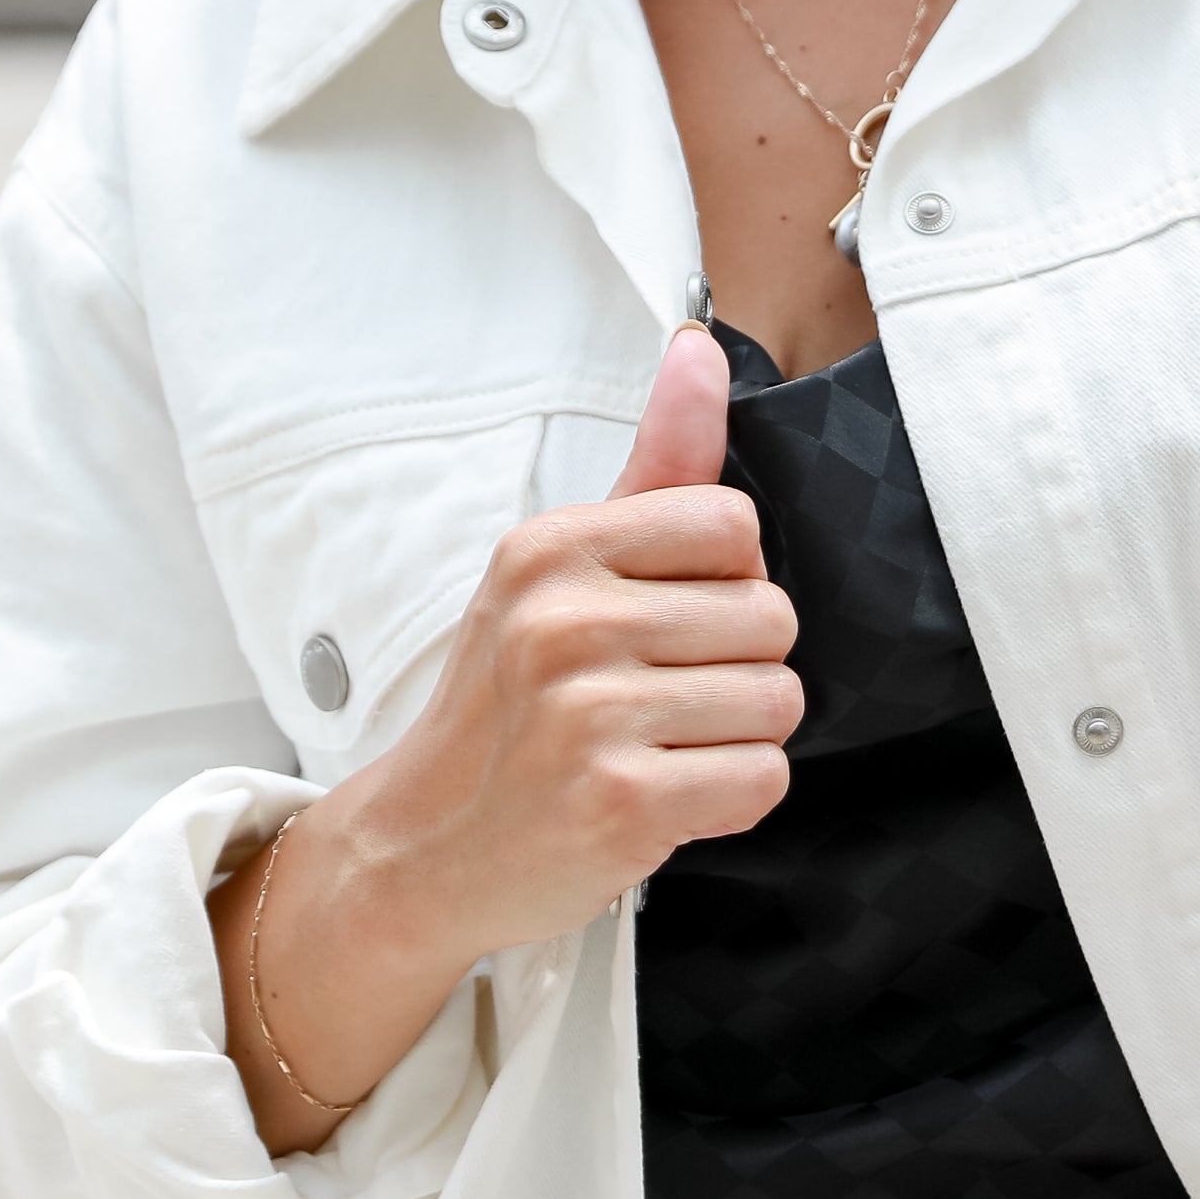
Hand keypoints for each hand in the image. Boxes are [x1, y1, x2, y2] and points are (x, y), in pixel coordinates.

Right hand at [213, 326, 798, 1149]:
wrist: (421, 849)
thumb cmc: (506, 709)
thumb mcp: (557, 573)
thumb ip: (652, 468)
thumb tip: (700, 348)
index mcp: (552, 550)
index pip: (735, 527)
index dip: (725, 584)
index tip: (665, 626)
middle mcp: (565, 623)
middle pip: (772, 618)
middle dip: (739, 669)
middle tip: (660, 703)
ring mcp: (589, 717)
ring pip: (778, 701)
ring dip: (738, 738)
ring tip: (660, 750)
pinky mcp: (620, 804)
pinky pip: (761, 778)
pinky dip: (732, 799)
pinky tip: (666, 798)